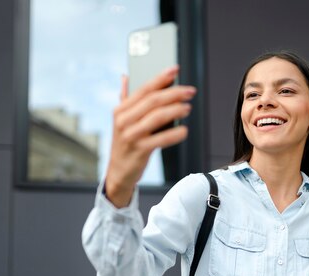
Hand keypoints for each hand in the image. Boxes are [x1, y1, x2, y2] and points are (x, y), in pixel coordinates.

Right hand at [105, 66, 196, 206]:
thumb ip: (125, 98)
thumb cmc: (125, 144)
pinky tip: (184, 130)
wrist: (119, 172)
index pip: (143, 89)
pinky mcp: (140, 150)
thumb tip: (125, 77)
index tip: (175, 70)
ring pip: (158, 117)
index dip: (160, 78)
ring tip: (187, 108)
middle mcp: (123, 121)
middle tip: (189, 91)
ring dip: (176, 110)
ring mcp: (131, 136)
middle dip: (174, 93)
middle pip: (153, 101)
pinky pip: (161, 139)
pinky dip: (175, 134)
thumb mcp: (121, 121)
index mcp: (120, 110)